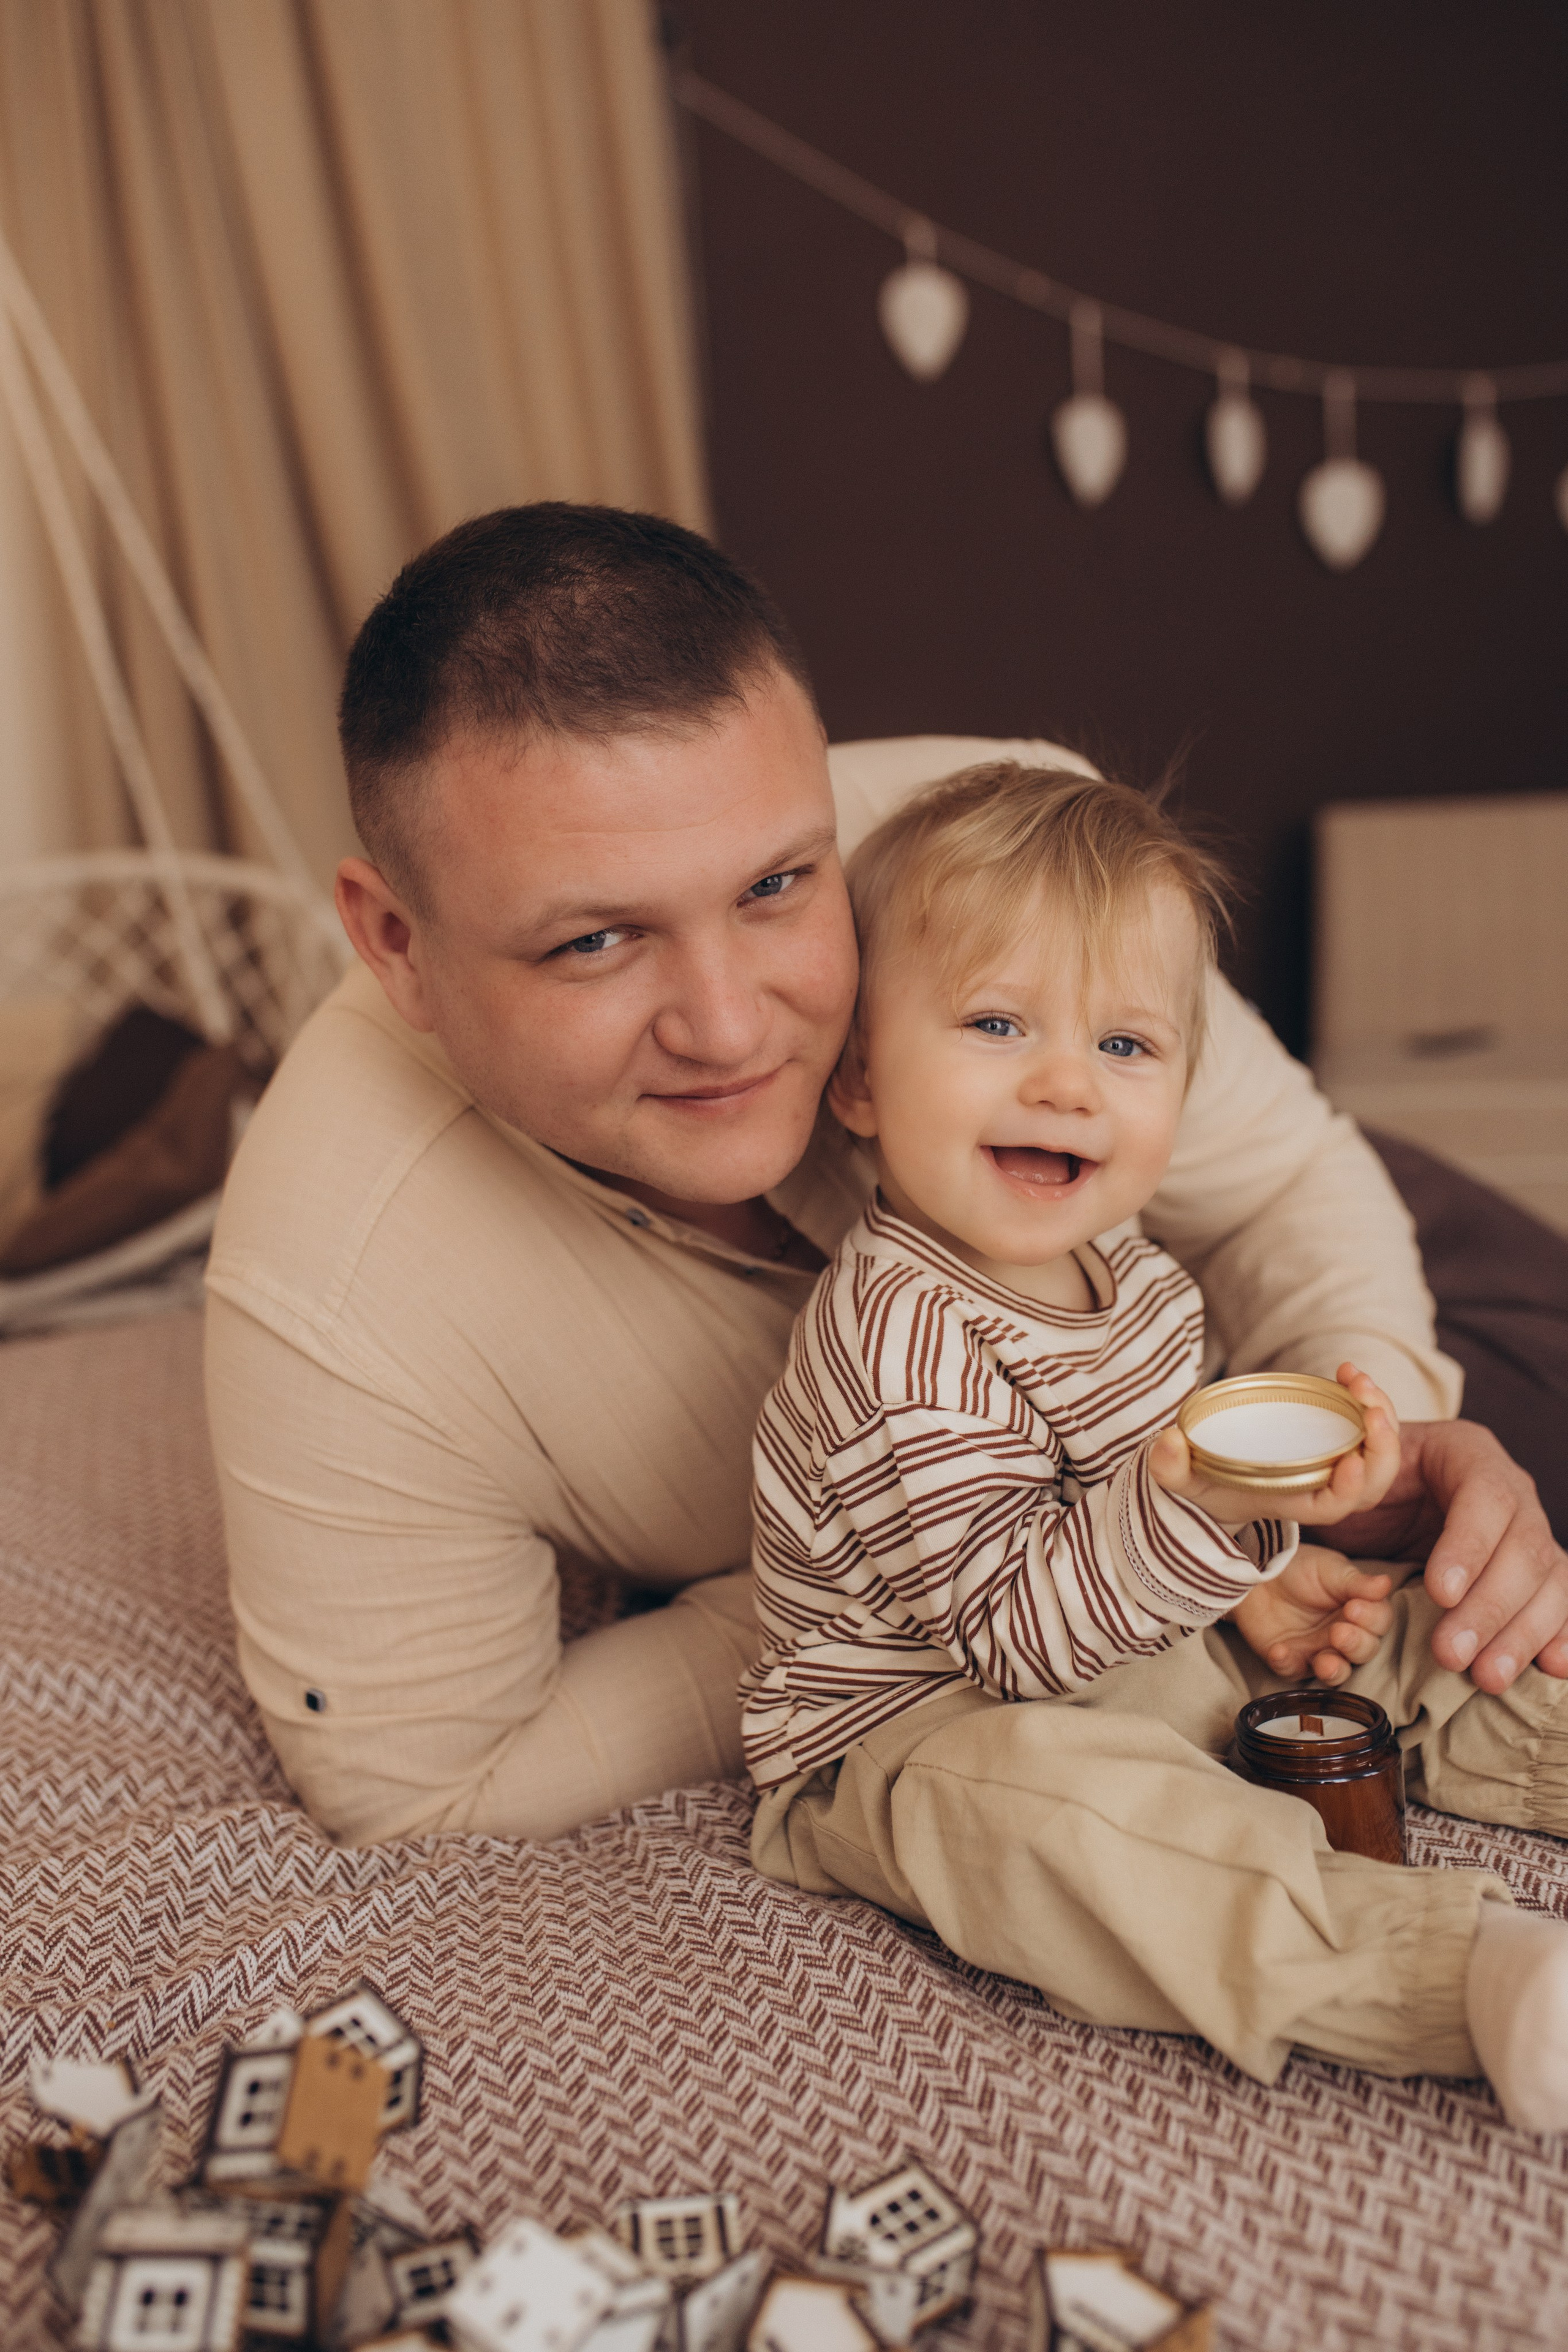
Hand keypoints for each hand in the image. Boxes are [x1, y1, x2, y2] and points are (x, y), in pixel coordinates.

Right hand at [1150, 1363, 1401, 1530]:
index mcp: (1294, 1504)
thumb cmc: (1205, 1485)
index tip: (1353, 1461)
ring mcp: (1335, 1462)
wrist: (1218, 1477)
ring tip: (1357, 1380)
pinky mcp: (1337, 1438)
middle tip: (1371, 1411)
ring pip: (1379, 1450)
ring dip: (1380, 1414)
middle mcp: (1323, 1487)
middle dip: (1383, 1447)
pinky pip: (1366, 1424)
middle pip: (1374, 1481)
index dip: (1350, 1489)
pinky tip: (1346, 1371)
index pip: (1333, 1507)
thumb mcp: (1183, 1481)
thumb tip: (1167, 1441)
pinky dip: (1364, 1398)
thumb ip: (1170, 1468)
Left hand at [1230, 1544, 1394, 1685]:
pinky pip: (1293, 1671)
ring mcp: (1318, 1651)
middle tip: (1339, 1632)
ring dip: (1333, 1670)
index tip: (1354, 1608)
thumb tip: (1385, 1584)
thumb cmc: (1300, 1568)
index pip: (1378, 1623)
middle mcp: (1343, 1636)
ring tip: (1324, 1663)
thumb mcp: (1329, 1569)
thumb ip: (1357, 1582)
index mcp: (1359, 1612)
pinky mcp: (1291, 1660)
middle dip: (1355, 1645)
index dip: (1371, 1620)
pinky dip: (1287, 1664)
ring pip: (1336, 1672)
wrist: (1257, 1572)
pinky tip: (1280, 1651)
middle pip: (1363, 1652)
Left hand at [1324, 1418, 1567, 1690]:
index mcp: (1468, 1453)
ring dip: (1521, 1635)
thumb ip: (1352, 1479)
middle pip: (1523, 1548)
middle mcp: (1514, 1491)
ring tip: (1488, 1678)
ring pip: (1548, 1582)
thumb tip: (1348, 1479)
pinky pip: (1561, 1603)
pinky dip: (1560, 1637)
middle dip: (1489, 1607)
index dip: (1470, 1547)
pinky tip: (1553, 1667)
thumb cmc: (1369, 1482)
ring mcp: (1533, 1533)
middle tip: (1451, 1653)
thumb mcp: (1354, 1470)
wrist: (1389, 1498)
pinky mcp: (1540, 1574)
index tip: (1440, 1592)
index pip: (1486, 1496)